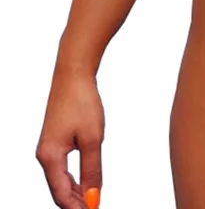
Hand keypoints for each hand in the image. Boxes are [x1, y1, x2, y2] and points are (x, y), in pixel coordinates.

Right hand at [36, 67, 104, 207]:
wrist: (73, 74)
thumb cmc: (82, 102)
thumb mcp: (92, 138)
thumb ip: (92, 169)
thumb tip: (94, 197)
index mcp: (50, 157)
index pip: (61, 194)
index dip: (77, 208)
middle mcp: (44, 156)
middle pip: (58, 190)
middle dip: (75, 204)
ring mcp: (48, 148)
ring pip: (60, 180)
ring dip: (74, 193)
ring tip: (91, 203)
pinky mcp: (55, 140)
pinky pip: (61, 168)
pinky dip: (73, 179)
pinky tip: (85, 183)